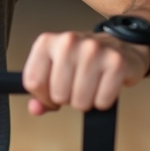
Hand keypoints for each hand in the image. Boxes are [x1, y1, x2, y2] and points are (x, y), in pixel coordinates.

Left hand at [21, 31, 149, 114]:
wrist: (117, 45)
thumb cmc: (82, 59)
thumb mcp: (55, 68)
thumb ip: (40, 90)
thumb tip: (35, 108)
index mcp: (47, 42)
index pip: (33, 82)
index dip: (43, 96)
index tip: (53, 92)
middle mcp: (68, 42)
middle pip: (58, 95)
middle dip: (68, 98)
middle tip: (76, 86)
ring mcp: (93, 50)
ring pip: (80, 101)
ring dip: (86, 101)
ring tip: (90, 85)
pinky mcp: (116, 63)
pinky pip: (102, 101)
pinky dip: (103, 101)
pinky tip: (104, 86)